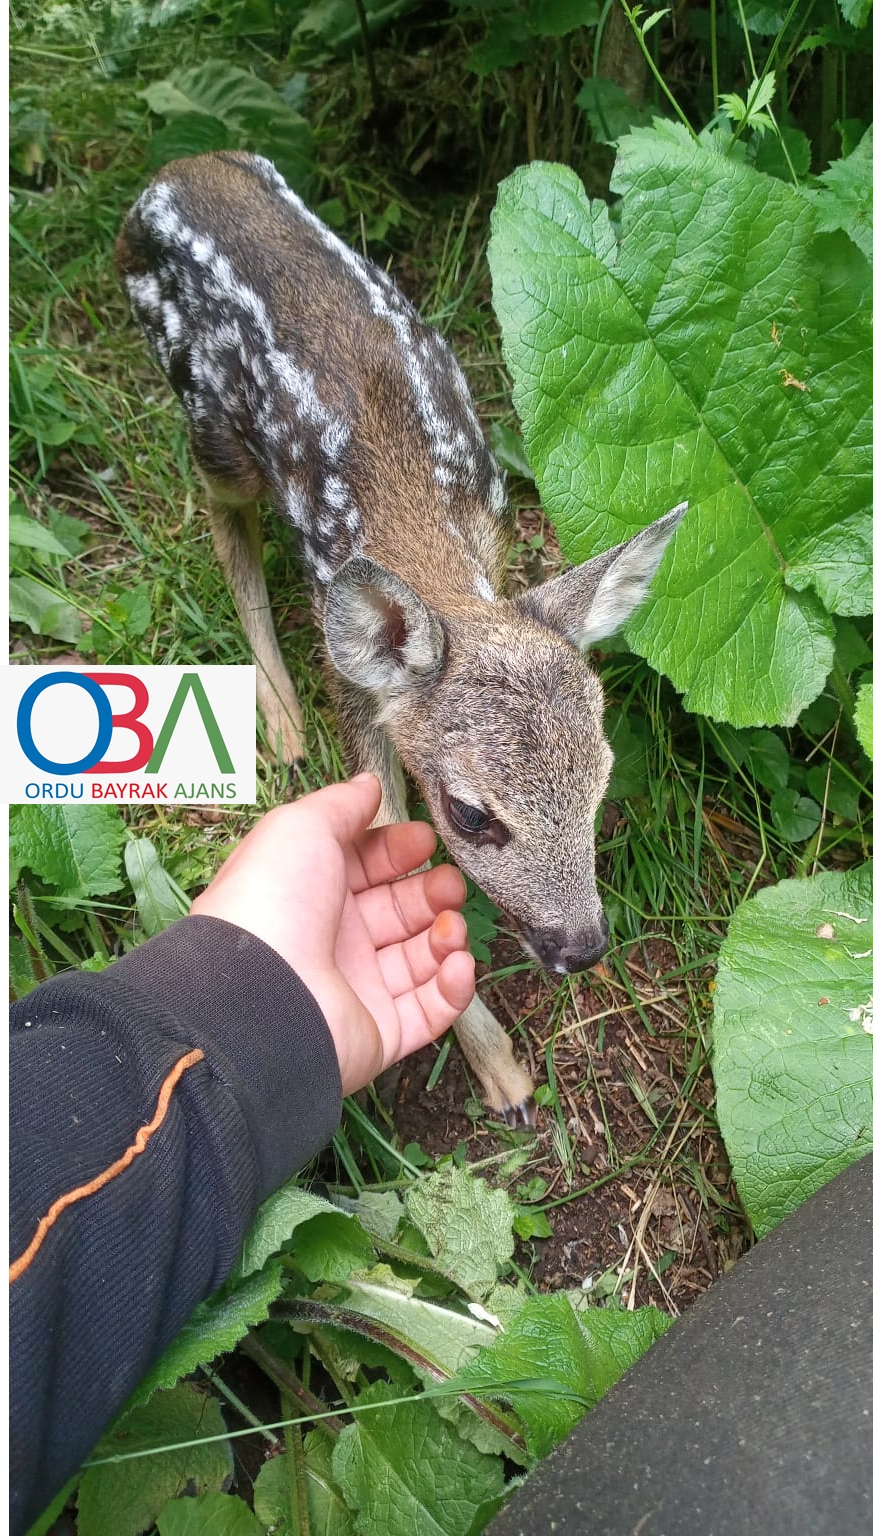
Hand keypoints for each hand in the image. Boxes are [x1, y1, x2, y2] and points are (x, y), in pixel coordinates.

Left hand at [191, 774, 475, 1093]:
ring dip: (447, 935)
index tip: (426, 840)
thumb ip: (341, 804)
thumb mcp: (301, 827)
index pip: (368, 867)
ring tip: (449, 924)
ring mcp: (358, 989)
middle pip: (400, 911)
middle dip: (432, 892)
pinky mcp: (381, 1034)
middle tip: (449, 884)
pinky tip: (456, 961)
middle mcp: (335, 940)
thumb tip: (370, 783)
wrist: (261, 995)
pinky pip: (431, 1011)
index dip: (399, 851)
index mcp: (311, 891)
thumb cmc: (273, 900)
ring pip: (421, 960)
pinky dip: (453, 987)